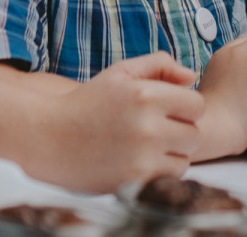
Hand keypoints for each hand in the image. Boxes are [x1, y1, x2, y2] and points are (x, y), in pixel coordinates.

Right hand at [34, 53, 204, 191]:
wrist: (49, 137)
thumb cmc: (88, 102)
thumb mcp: (121, 73)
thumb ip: (159, 65)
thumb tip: (191, 76)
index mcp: (146, 95)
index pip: (197, 105)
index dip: (185, 107)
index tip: (169, 110)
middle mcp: (147, 126)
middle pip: (194, 133)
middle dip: (181, 130)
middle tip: (158, 128)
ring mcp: (141, 157)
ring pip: (185, 158)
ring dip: (173, 153)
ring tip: (149, 145)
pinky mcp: (134, 181)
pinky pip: (169, 177)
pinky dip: (160, 171)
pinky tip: (141, 160)